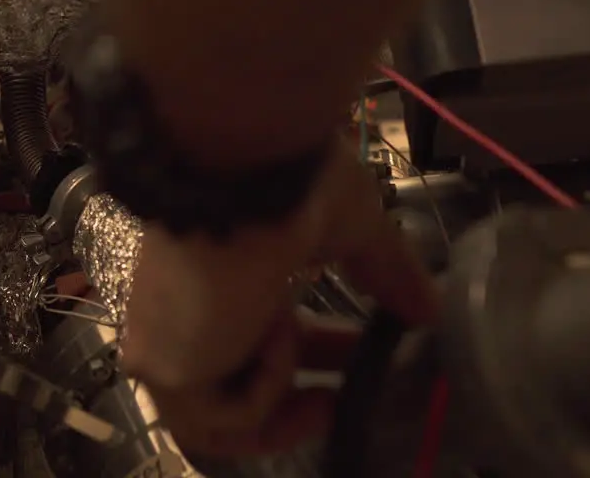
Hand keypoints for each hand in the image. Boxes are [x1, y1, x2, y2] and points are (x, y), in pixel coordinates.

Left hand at [120, 145, 437, 456]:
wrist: (240, 170)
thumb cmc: (286, 184)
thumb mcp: (351, 229)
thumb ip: (384, 271)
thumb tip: (429, 306)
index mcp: (213, 278)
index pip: (248, 337)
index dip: (306, 356)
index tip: (358, 356)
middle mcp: (180, 312)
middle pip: (227, 386)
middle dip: (296, 396)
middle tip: (344, 397)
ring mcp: (164, 342)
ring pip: (213, 417)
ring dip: (280, 405)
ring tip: (325, 398)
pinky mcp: (160, 367)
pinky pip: (219, 416)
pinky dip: (265, 390)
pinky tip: (278, 334)